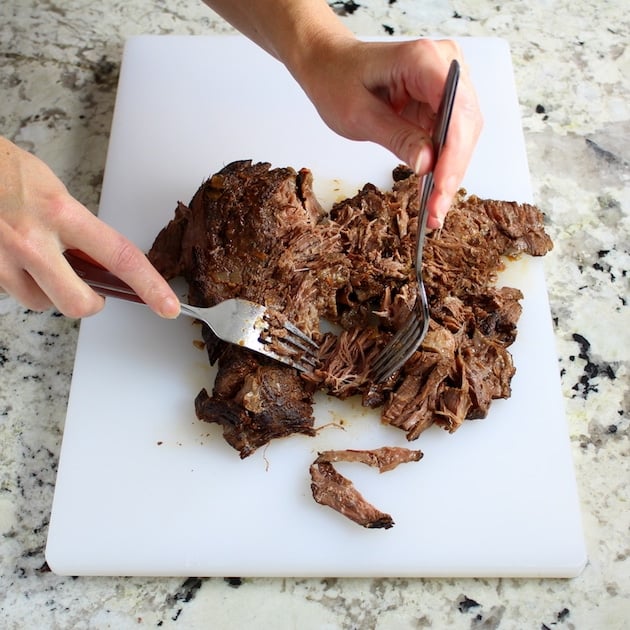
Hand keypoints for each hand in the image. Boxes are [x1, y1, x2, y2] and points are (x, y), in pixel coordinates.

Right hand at [0, 136, 179, 317]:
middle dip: (90, 303)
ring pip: (42, 304)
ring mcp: (3, 257)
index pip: (120, 257)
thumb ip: (79, 230)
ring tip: (42, 263)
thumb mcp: (56, 193)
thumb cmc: (9, 174)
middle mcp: (32, 239)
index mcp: (62, 213)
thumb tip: (101, 264)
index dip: (149, 286)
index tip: (168, 305)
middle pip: (78, 302)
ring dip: (50, 293)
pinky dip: (23, 285)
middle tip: (91, 291)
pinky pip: (14, 295)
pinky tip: (16, 259)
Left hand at [292, 37, 482, 227]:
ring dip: (449, 175)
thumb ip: (397, 138)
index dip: (453, 152)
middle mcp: (443, 65)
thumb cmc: (338, 79)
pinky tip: (432, 194)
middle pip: (464, 125)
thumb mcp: (359, 114)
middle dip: (452, 172)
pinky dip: (441, 167)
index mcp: (422, 59)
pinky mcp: (440, 102)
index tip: (442, 187)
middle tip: (437, 210)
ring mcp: (446, 83)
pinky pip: (449, 139)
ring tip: (434, 210)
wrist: (330, 65)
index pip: (454, 108)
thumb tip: (427, 165)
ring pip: (461, 137)